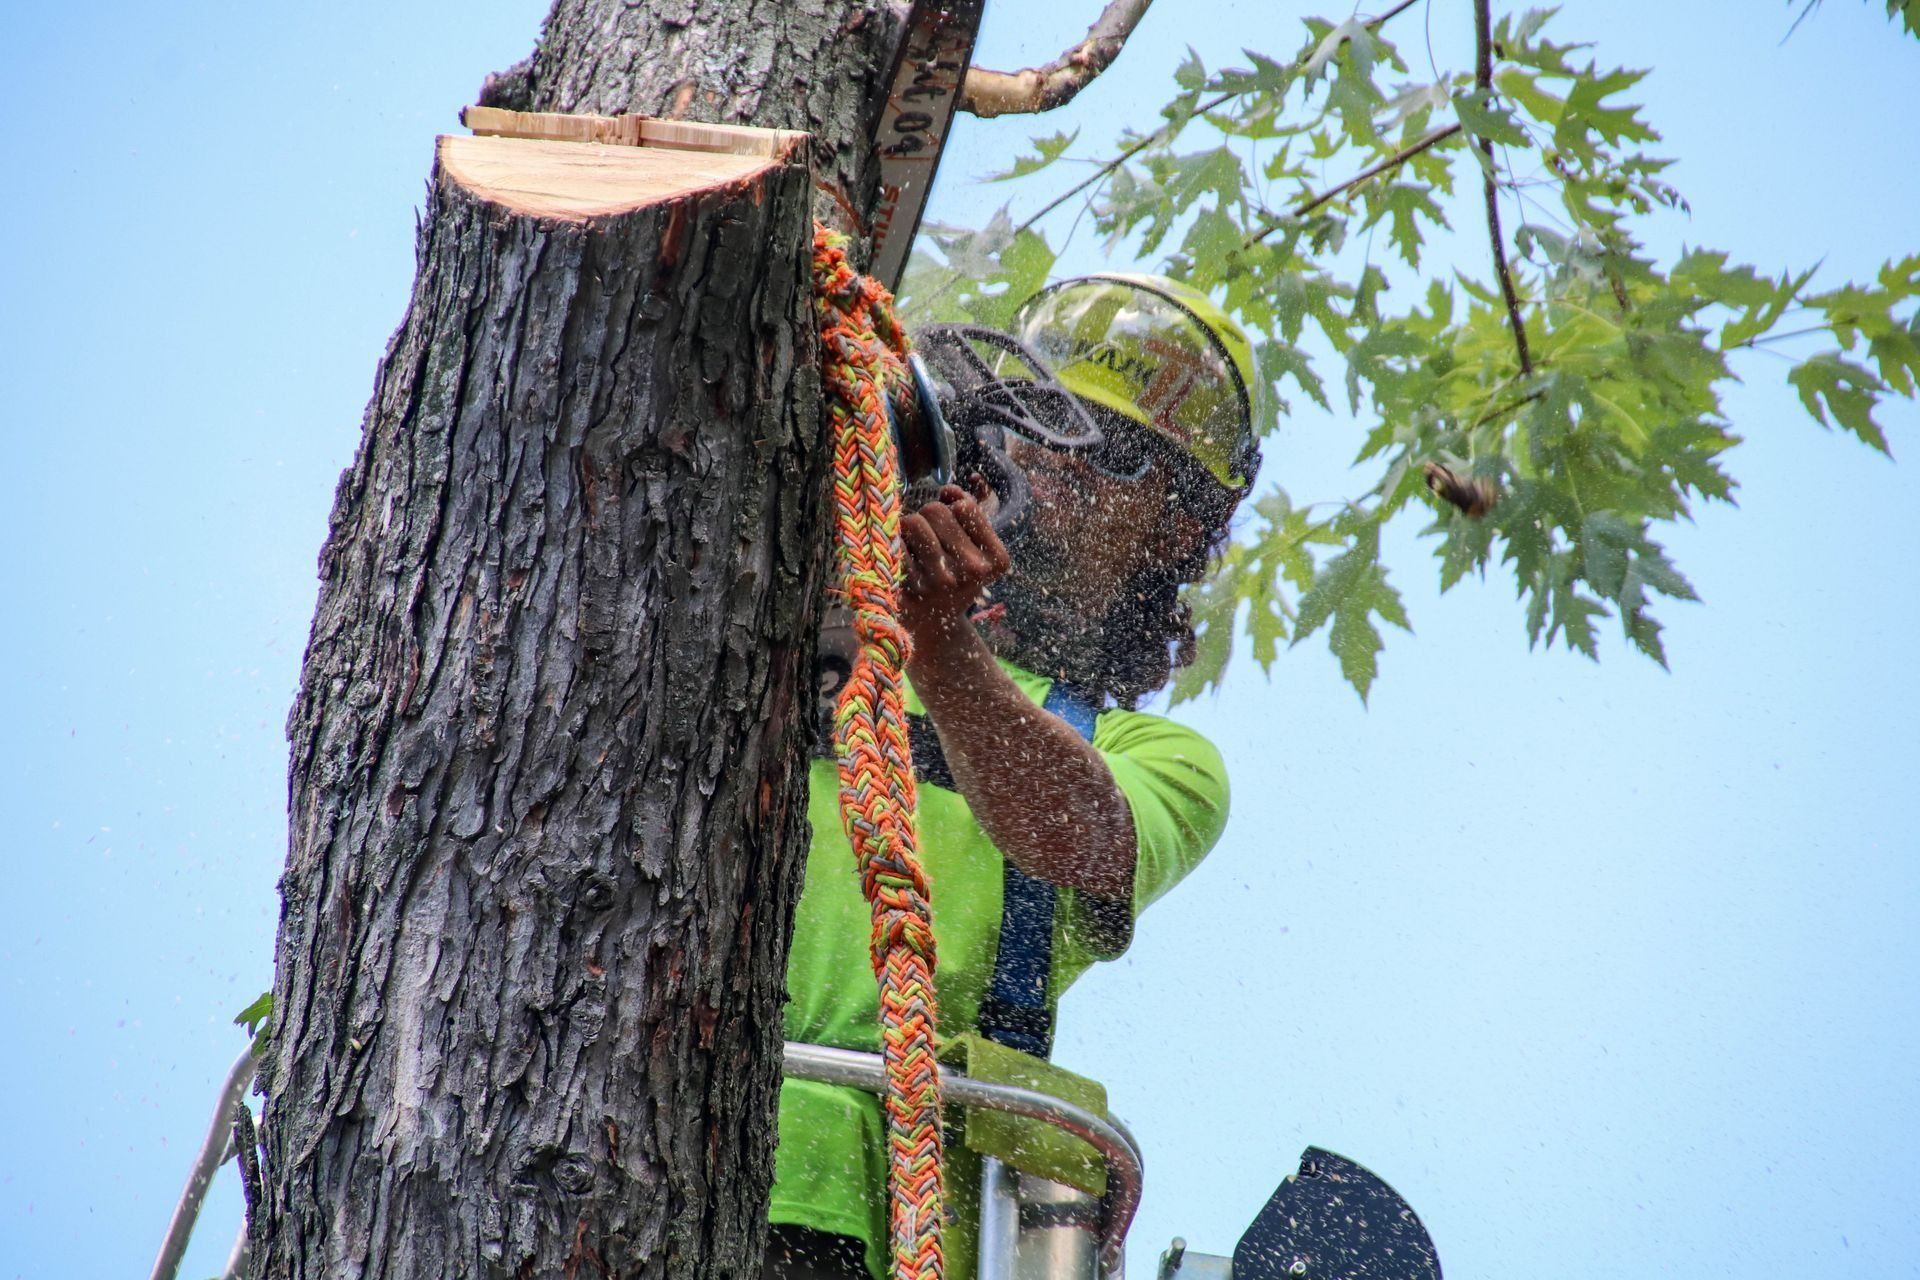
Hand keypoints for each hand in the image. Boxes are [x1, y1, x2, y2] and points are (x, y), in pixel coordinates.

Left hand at [899, 478, 1009, 651]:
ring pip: (911, 523)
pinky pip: (891, 544)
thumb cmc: (955, 577)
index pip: (963, 506)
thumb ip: (971, 509)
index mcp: (996, 561)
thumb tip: (948, 489)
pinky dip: (892, 546)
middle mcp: (971, 572)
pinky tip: (900, 562)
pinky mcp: (908, 591)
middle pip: (935, 511)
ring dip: (908, 529)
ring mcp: (938, 583)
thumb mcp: (977, 548)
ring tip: (915, 548)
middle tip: (930, 538)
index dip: (952, 508)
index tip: (952, 525)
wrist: (936, 629)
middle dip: (927, 517)